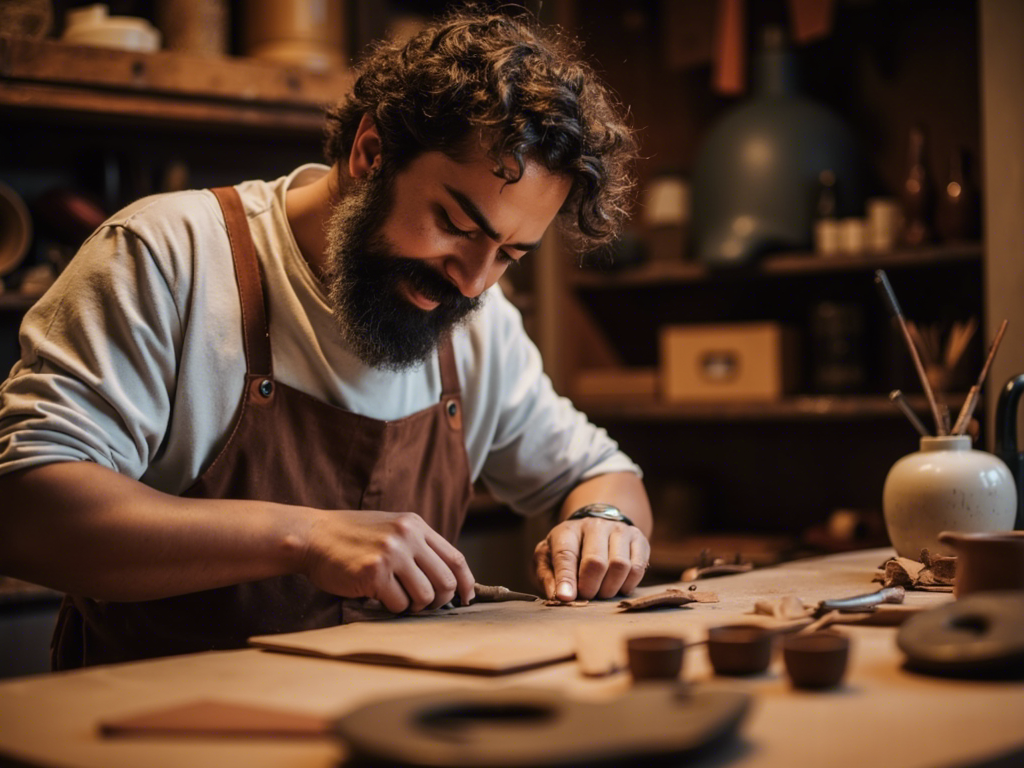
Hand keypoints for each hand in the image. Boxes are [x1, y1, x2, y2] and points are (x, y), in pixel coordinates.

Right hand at [301, 509, 474, 613]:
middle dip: (440, 601)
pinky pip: (399, 604)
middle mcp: (407, 536)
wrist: (312, 536)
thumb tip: (446, 577)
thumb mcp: (390, 529)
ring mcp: (391, 554)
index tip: (466, 598)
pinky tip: (379, 597)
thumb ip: (416, 546)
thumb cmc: (351, 537)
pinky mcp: (374, 573)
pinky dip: (392, 608)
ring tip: (399, 600)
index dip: (467, 582)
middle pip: (446, 581)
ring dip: (415, 607)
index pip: (455, 558)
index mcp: (415, 525)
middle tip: (425, 605)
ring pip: (425, 596)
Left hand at [533, 518, 649, 601]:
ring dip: (610, 588)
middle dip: (590, 587)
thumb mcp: (548, 559)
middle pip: (596, 562)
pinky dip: (627, 584)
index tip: (566, 597)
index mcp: (567, 531)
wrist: (596, 528)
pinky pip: (637, 568)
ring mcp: (620, 531)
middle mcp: (595, 526)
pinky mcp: (639, 539)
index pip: (566, 555)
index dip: (566, 579)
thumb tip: (558, 596)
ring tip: (601, 592)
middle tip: (586, 596)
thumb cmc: (569, 550)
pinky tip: (618, 586)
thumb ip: (547, 577)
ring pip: (620, 565)